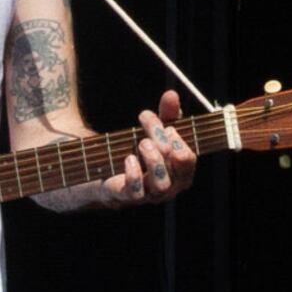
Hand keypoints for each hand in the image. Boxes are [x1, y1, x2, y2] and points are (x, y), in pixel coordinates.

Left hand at [100, 91, 197, 205]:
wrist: (103, 169)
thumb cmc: (137, 149)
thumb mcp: (154, 129)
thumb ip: (166, 113)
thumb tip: (171, 94)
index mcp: (179, 170)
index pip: (188, 158)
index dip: (180, 141)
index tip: (166, 125)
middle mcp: (168, 186)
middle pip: (178, 172)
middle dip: (168, 148)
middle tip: (151, 133)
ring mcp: (148, 194)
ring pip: (162, 186)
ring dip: (155, 161)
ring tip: (142, 143)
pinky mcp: (125, 196)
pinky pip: (136, 194)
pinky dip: (134, 175)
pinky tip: (128, 158)